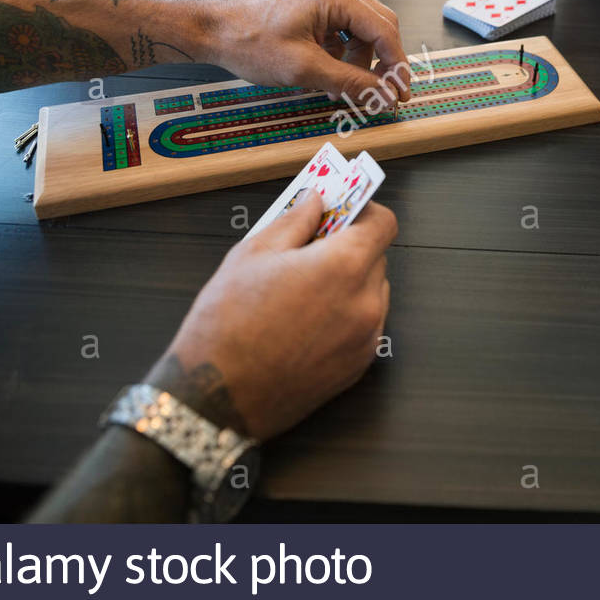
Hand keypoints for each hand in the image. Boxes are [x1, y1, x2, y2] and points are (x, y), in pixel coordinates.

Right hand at [151, 195, 397, 439]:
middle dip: (350, 247)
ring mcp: (365, 338)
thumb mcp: (252, 254)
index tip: (343, 210)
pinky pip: (364, 325)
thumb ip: (294, 220)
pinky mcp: (358, 367)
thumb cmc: (226, 328)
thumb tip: (315, 201)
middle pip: (377, 257)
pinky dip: (346, 315)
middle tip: (311, 249)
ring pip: (371, 292)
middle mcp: (364, 303)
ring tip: (303, 289)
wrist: (216, 398)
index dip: (364, 211)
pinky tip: (306, 319)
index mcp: (343, 267)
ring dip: (349, 283)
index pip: (383, 223)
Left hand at [199, 0, 410, 102]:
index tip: (400, 93)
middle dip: (382, 61)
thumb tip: (385, 96)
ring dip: (361, 60)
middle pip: (378, 25)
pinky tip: (329, 74)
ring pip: (360, 30)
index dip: (397, 65)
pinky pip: (340, 30)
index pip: (384, 30)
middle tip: (384, 93)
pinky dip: (342, 54)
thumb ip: (351, 82)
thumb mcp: (304, 69)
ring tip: (346, 87)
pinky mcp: (309, 7)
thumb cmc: (248, 41)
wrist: (208, 30)